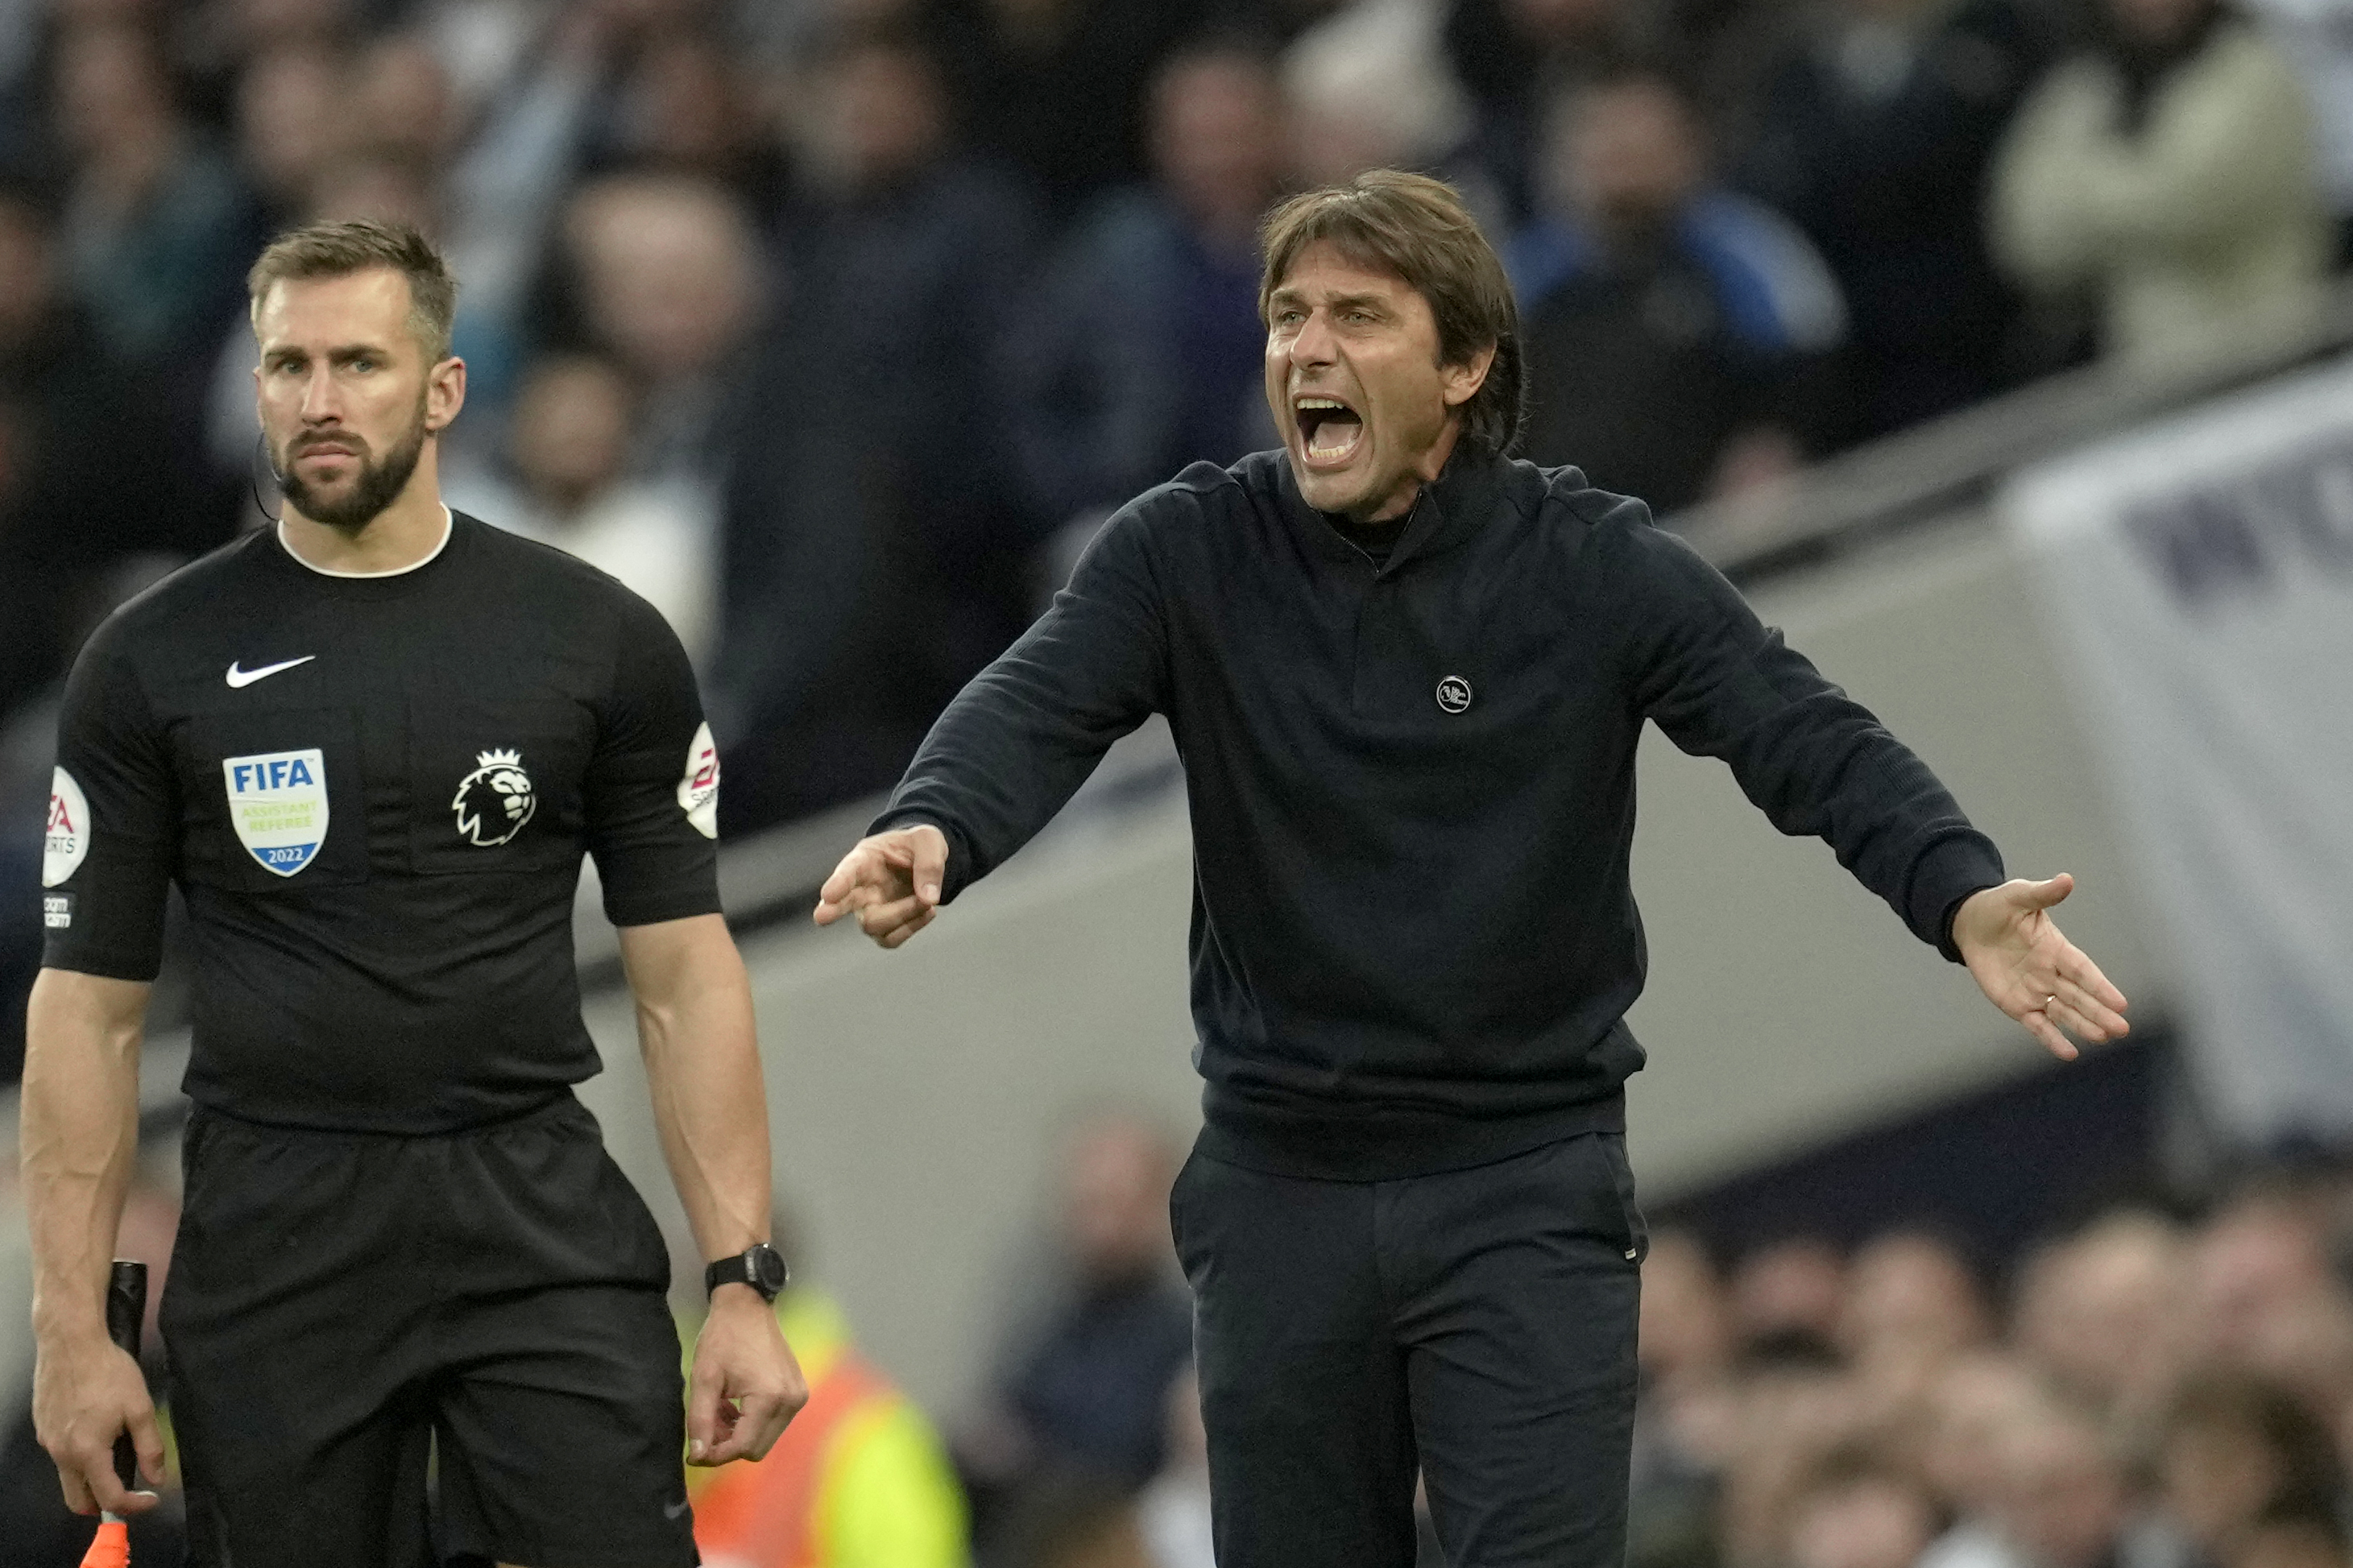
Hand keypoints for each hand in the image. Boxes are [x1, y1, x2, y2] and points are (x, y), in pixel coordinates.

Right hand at [33, 1333, 163, 1515]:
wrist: (70, 1343)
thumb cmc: (108, 1372)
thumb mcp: (140, 1407)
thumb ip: (150, 1447)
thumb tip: (156, 1478)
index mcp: (86, 1452)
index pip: (108, 1498)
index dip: (133, 1506)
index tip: (151, 1499)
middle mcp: (60, 1454)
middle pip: (78, 1500)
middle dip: (103, 1504)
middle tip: (129, 1489)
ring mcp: (47, 1441)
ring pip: (67, 1478)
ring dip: (91, 1479)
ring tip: (116, 1456)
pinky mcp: (42, 1428)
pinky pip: (60, 1456)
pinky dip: (79, 1458)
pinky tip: (96, 1433)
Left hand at [686, 1286, 807, 1465]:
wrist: (747, 1306)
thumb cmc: (723, 1337)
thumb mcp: (704, 1379)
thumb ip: (700, 1420)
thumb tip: (697, 1456)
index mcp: (770, 1398)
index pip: (743, 1447)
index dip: (715, 1455)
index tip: (693, 1452)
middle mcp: (791, 1402)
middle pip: (756, 1449)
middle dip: (727, 1445)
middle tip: (706, 1425)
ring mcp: (798, 1397)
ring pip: (764, 1439)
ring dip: (738, 1434)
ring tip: (719, 1410)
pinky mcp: (797, 1393)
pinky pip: (773, 1424)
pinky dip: (751, 1423)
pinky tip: (734, 1405)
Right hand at [813, 825, 947, 948]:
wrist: (923, 861)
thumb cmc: (917, 846)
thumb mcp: (928, 840)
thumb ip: (929, 864)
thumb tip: (928, 898)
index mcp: (864, 859)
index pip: (847, 871)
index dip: (837, 883)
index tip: (827, 895)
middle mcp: (860, 887)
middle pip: (842, 904)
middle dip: (832, 910)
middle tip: (821, 917)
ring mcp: (869, 909)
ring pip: (873, 926)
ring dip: (903, 916)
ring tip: (927, 901)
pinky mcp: (884, 927)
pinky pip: (890, 939)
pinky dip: (911, 928)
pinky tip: (927, 911)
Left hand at [1953, 874, 2129, 1060]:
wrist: (1970, 924)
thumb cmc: (1999, 908)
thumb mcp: (2019, 896)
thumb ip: (2043, 893)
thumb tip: (2066, 879)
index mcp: (2056, 948)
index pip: (2082, 970)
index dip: (2100, 986)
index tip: (2120, 1002)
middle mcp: (2050, 973)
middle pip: (2078, 996)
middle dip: (2098, 1012)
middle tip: (2121, 1029)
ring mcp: (2035, 991)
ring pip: (2063, 1012)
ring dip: (2082, 1025)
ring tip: (2103, 1038)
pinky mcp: (2018, 1005)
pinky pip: (2037, 1024)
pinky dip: (2051, 1038)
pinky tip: (2069, 1053)